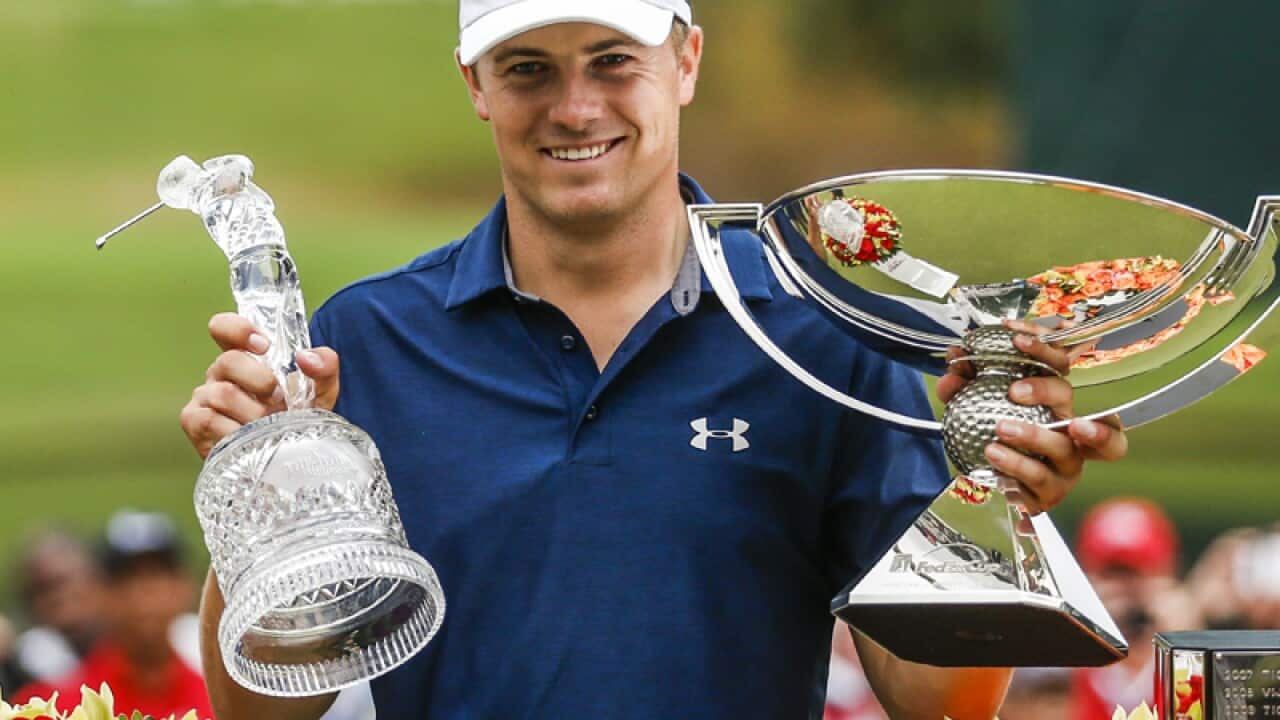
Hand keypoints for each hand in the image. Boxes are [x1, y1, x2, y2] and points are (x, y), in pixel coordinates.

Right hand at [180, 312, 340, 458]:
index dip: (238, 329)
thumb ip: (324, 368)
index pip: (224, 328)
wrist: (287, 460)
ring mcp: (204, 397)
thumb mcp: (320, 393)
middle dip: (260, 381)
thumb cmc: (297, 420)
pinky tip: (249, 440)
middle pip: (228, 361)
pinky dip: (236, 432)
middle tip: (279, 401)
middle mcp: (220, 373)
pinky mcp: (195, 423)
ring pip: (222, 394)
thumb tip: (307, 358)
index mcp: (245, 357)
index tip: (263, 345)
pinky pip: (210, 421)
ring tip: (268, 426)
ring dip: (253, 413)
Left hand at [936, 321, 1127, 515]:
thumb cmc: (996, 437)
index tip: (1017, 339)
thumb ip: (965, 382)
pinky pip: (1038, 485)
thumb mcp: (976, 404)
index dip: (1046, 350)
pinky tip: (996, 470)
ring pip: (1060, 449)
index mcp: (1052, 401)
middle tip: (1013, 391)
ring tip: (997, 434)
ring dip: (1031, 438)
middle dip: (1045, 392)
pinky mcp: (1048, 495)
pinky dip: (1017, 475)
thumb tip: (955, 358)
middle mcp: (1066, 430)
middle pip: (1070, 402)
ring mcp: (1062, 465)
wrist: (994, 484)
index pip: (1059, 366)